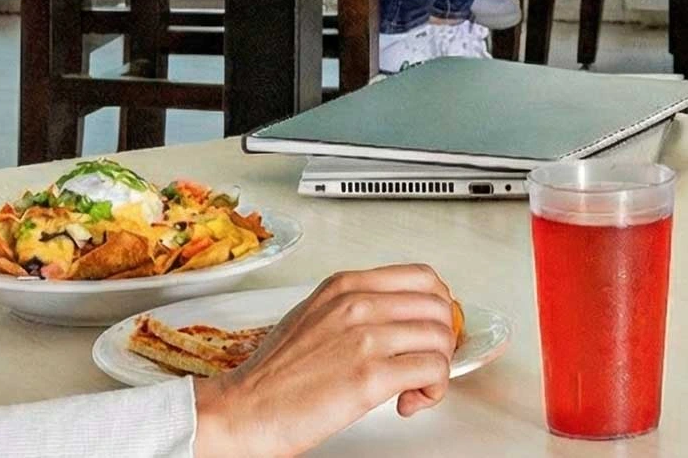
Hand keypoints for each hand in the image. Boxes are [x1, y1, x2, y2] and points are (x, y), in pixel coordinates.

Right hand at [193, 266, 457, 457]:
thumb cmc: (274, 375)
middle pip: (439, 306)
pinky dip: (433, 390)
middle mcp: (357, 303)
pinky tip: (409, 400)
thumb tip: (398, 317)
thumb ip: (355, 308)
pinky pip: (433, 371)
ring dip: (438, 368)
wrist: (244, 410)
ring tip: (415, 386)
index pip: (423, 277)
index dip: (438, 306)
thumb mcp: (314, 316)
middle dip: (443, 338)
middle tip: (427, 360)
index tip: (431, 328)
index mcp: (345, 285)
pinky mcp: (370, 375)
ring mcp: (365, 337)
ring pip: (441, 339)